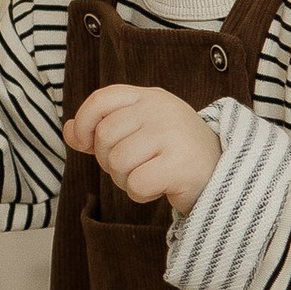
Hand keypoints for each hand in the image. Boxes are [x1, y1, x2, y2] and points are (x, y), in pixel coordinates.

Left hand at [63, 81, 221, 214]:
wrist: (222, 174)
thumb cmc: (172, 152)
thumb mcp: (138, 131)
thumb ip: (102, 129)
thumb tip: (68, 130)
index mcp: (149, 96)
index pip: (101, 99)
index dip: (84, 122)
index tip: (82, 142)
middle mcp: (161, 109)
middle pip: (105, 137)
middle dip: (109, 161)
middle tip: (133, 166)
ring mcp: (173, 134)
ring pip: (119, 162)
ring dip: (125, 180)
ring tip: (148, 175)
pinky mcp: (182, 163)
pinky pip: (136, 184)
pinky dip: (141, 194)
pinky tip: (160, 187)